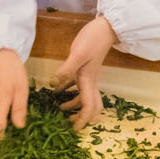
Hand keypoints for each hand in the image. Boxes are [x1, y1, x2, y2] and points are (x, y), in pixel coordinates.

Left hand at [50, 16, 117, 131]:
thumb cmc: (93, 40)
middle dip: (82, 117)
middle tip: (70, 124)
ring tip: (60, 109)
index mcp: (89, 81)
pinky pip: (78, 86)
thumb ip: (66, 70)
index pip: (89, 107)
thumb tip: (53, 85)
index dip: (83, 120)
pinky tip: (58, 89)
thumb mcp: (78, 54)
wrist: (106, 28)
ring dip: (74, 105)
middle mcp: (91, 82)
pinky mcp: (85, 69)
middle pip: (91, 106)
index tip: (75, 130)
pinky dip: (70, 91)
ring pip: (85, 97)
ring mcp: (89, 76)